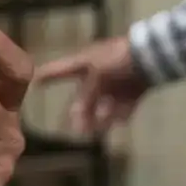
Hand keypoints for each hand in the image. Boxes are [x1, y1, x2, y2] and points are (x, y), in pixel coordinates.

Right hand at [34, 34, 148, 133]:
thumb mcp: (97, 75)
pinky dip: (120, 116)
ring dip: (101, 119)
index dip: (45, 76)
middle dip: (80, 114)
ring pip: (103, 106)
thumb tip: (77, 116)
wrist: (151, 55)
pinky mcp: (132, 92)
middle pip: (83, 97)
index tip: (33, 84)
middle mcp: (97, 75)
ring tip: (100, 129)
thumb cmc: (118, 58)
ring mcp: (115, 84)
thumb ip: (86, 96)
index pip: (59, 70)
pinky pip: (122, 108)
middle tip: (78, 131)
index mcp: (84, 64)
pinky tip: (119, 122)